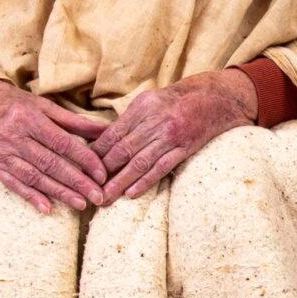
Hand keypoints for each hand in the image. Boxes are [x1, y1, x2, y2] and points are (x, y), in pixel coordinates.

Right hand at [0, 80, 111, 214]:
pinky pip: (13, 184)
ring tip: (80, 204)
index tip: (101, 174)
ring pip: (34, 176)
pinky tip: (46, 208)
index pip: (62, 143)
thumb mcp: (43, 106)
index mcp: (30, 118)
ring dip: (59, 193)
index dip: (84, 159)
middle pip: (50, 163)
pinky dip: (30, 197)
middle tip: (97, 196)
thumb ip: (74, 121)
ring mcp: (2, 152)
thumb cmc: (15, 104)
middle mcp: (14, 136)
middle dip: (77, 182)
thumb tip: (106, 131)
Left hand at [84, 68, 257, 204]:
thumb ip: (128, 121)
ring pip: (139, 163)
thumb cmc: (177, 102)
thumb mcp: (150, 102)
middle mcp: (155, 121)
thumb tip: (102, 141)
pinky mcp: (185, 148)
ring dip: (120, 183)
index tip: (81, 169)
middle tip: (88, 189)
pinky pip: (161, 168)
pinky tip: (131, 194)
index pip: (112, 134)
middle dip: (103, 172)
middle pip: (122, 150)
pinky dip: (145, 182)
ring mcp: (171, 136)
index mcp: (142, 107)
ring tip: (105, 198)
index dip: (96, 153)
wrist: (215, 99)